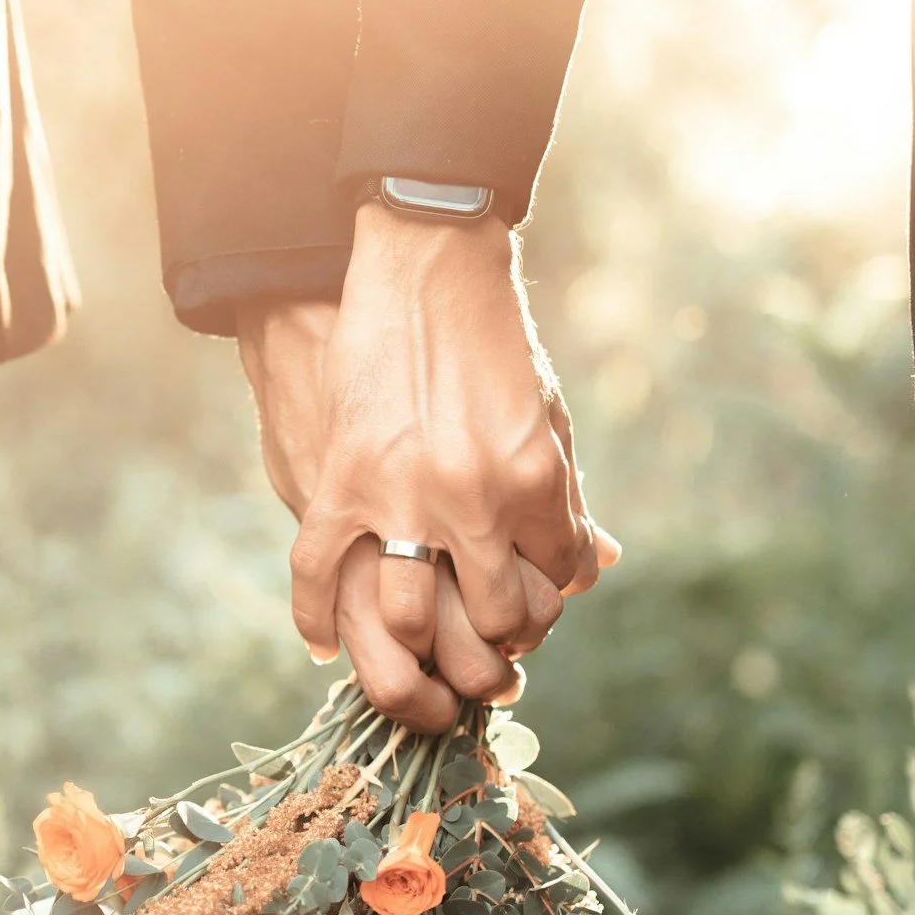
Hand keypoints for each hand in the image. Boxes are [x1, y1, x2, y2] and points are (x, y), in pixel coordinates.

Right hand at [237, 207, 615, 731]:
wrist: (426, 267)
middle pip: (492, 621)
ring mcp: (402, 495)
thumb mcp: (548, 414)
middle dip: (496, 644)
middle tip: (485, 646)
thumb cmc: (494, 341)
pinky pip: (318, 574)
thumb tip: (597, 564)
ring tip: (419, 647)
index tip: (531, 604)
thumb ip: (566, 495)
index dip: (548, 602)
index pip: (557, 583)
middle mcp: (473, 500)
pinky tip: (327, 644)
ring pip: (409, 620)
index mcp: (534, 481)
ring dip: (418, 647)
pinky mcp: (340, 480)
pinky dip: (317, 619)